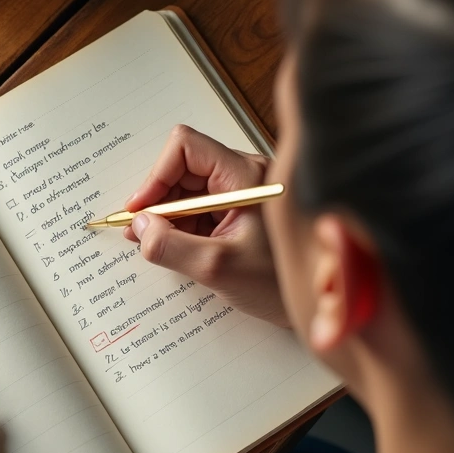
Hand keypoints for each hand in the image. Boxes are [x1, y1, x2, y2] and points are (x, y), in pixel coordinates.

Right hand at [124, 125, 287, 327]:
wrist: (314, 304)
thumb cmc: (279, 284)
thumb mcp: (218, 267)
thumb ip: (172, 246)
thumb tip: (139, 227)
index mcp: (246, 176)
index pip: (187, 148)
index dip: (157, 176)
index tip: (141, 209)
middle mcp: (244, 176)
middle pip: (183, 168)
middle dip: (158, 199)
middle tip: (141, 230)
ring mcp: (240, 193)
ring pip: (187, 189)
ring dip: (167, 215)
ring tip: (155, 243)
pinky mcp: (237, 212)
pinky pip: (198, 208)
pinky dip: (180, 226)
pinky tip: (173, 247)